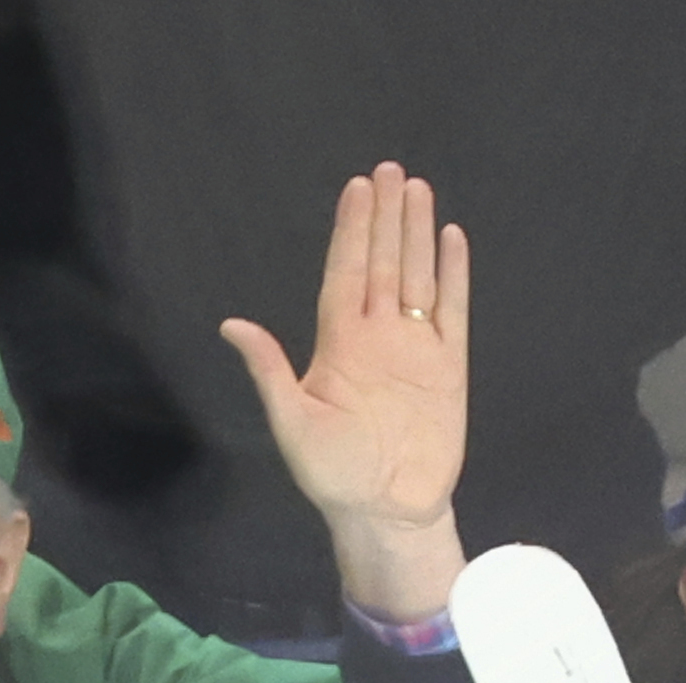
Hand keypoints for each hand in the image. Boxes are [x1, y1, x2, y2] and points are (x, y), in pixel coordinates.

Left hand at [219, 163, 469, 622]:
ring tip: (417, 188)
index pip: (346, 274)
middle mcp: (377, 337)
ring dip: (417, 233)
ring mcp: (415, 348)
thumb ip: (269, 370)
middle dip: (385, 218)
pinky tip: (451, 238)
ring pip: (418, 275)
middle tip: (389, 170)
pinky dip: (454, 274)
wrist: (387, 509)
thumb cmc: (332, 474)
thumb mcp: (291, 423)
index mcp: (338, 346)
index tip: (356, 189)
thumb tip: (231, 325)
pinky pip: (453, 309)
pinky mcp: (448, 365)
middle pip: (383, 263)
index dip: (351, 232)